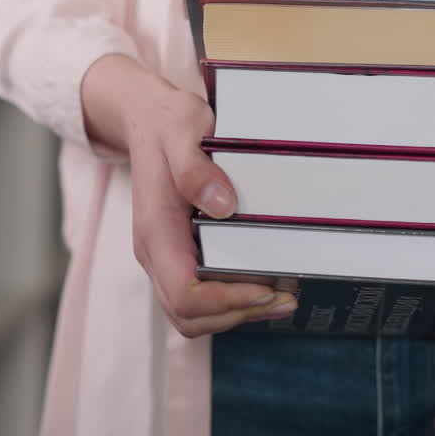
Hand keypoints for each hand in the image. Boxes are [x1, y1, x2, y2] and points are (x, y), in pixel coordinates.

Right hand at [81, 54, 297, 336]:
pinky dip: (231, 303)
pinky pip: (198, 298)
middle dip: (239, 314)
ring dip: (237, 314)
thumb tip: (222, 205)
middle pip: (189, 316)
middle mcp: (155, 253)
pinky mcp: (178, 255)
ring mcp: (165, 257)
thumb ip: (195, 168)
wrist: (148, 120)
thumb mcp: (183, 131)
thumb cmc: (168, 124)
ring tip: (282, 296)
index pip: (184, 294)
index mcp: (155, 231)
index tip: (267, 288)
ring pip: (192, 315)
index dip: (227, 301)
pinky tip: (264, 284)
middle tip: (286, 298)